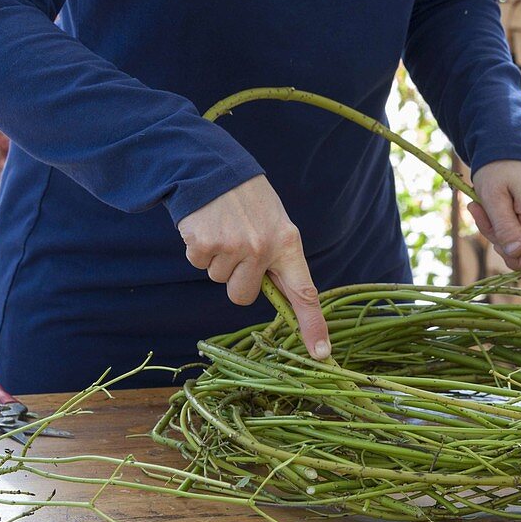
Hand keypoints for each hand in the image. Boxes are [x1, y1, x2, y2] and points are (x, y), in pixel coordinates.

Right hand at [177, 175, 330, 359]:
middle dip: (236, 278)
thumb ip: (278, 258)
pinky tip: (206, 225)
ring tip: (223, 227)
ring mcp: (233, 248)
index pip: (304, 293)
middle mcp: (262, 249)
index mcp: (288, 243)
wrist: (213, 167)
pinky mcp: (204, 244)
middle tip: (238, 245)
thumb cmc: (249, 199)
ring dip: (217, 258)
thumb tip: (281, 297)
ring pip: (219, 279)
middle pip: (243, 296)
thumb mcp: (275, 223)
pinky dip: (199, 249)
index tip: (321, 354)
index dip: (312, 325)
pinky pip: (199, 264)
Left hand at [468, 160, 520, 270]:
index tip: (494, 243)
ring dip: (501, 229)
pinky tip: (498, 205)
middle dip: (501, 239)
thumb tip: (516, 254)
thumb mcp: (492, 197)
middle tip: (479, 214)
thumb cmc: (497, 168)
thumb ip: (505, 226)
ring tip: (484, 206)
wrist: (509, 143)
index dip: (517, 260)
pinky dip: (510, 222)